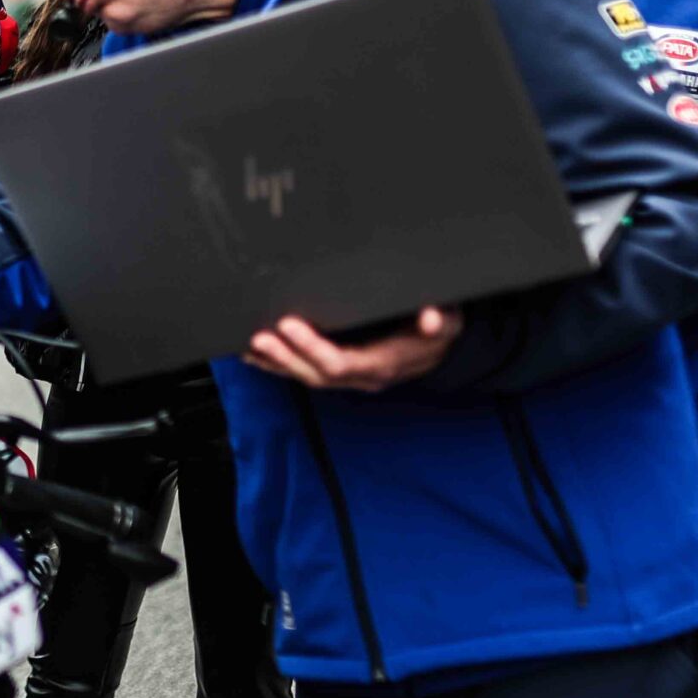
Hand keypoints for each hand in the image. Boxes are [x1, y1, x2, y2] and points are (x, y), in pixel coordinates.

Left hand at [243, 307, 461, 392]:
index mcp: (384, 364)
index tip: (290, 324)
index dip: (312, 347)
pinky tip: (257, 355)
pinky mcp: (340, 372)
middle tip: (258, 337)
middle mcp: (362, 376)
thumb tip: (430, 319)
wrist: (444, 350)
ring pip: (306, 377)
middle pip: (315, 374)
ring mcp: (350, 378)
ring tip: (247, 347)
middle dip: (284, 357)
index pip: (341, 362)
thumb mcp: (449, 321)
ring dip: (275, 363)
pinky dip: (279, 365)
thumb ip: (441, 320)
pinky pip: (305, 373)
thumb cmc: (441, 331)